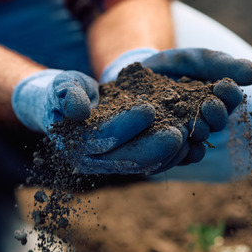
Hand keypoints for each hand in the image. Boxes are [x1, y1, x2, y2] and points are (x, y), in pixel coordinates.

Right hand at [12, 69, 183, 174]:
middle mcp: (94, 162)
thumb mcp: (60, 86)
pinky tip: (190, 141)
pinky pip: (152, 163)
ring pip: (144, 165)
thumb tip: (78, 110)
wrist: (65, 107)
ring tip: (191, 137)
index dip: (125, 124)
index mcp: (76, 144)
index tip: (148, 108)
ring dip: (169, 154)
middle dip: (156, 147)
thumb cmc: (61, 94)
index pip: (104, 138)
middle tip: (180, 132)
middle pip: (128, 159)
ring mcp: (111, 165)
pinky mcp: (127, 162)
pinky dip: (172, 156)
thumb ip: (67, 94)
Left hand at [101, 47, 251, 169]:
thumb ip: (221, 64)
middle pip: (217, 124)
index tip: (223, 85)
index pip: (231, 100)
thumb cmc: (172, 67)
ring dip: (200, 133)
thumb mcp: (195, 58)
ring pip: (198, 140)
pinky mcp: (166, 144)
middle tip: (208, 106)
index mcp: (218, 99)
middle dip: (216, 116)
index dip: (230, 96)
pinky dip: (181, 152)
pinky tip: (180, 146)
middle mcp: (205, 120)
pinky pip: (178, 155)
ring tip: (195, 126)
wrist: (137, 74)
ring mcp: (185, 133)